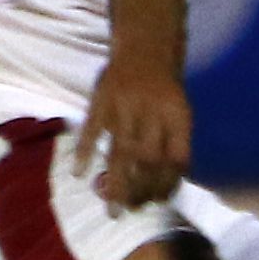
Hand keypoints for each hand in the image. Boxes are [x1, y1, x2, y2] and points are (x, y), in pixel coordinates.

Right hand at [77, 65, 192, 209]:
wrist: (145, 48)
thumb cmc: (164, 90)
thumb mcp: (179, 113)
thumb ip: (173, 145)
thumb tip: (163, 187)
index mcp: (177, 117)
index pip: (176, 160)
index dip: (168, 185)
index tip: (158, 201)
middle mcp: (152, 113)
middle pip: (148, 161)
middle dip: (141, 191)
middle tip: (131, 211)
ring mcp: (125, 107)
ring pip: (121, 152)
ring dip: (116, 184)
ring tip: (112, 210)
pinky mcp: (102, 100)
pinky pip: (92, 130)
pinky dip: (84, 152)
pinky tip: (78, 173)